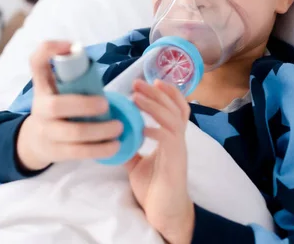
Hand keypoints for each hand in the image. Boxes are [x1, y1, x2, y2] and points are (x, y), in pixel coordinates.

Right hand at [17, 41, 122, 170]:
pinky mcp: (56, 152)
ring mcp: (47, 131)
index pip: (37, 62)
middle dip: (84, 105)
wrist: (35, 141)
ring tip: (118, 127)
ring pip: (72, 133)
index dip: (50, 50)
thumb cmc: (57, 108)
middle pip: (56, 106)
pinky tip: (115, 146)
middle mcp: (40, 107)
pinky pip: (79, 152)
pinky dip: (100, 150)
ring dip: (100, 131)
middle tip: (106, 104)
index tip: (73, 47)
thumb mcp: (58, 89)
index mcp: (42, 86)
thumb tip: (103, 66)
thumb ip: (74, 78)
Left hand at [126, 79, 194, 243]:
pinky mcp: (175, 161)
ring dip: (155, 105)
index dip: (168, 93)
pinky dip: (156, 128)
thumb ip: (130, 148)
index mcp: (172, 138)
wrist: (165, 213)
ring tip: (137, 96)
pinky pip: (169, 138)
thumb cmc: (155, 188)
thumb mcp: (137, 164)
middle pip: (175, 108)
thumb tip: (114, 136)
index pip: (177, 109)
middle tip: (139, 82)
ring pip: (173, 119)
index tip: (152, 80)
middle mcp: (179, 140)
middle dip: (157, 92)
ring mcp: (178, 150)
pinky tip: (143, 126)